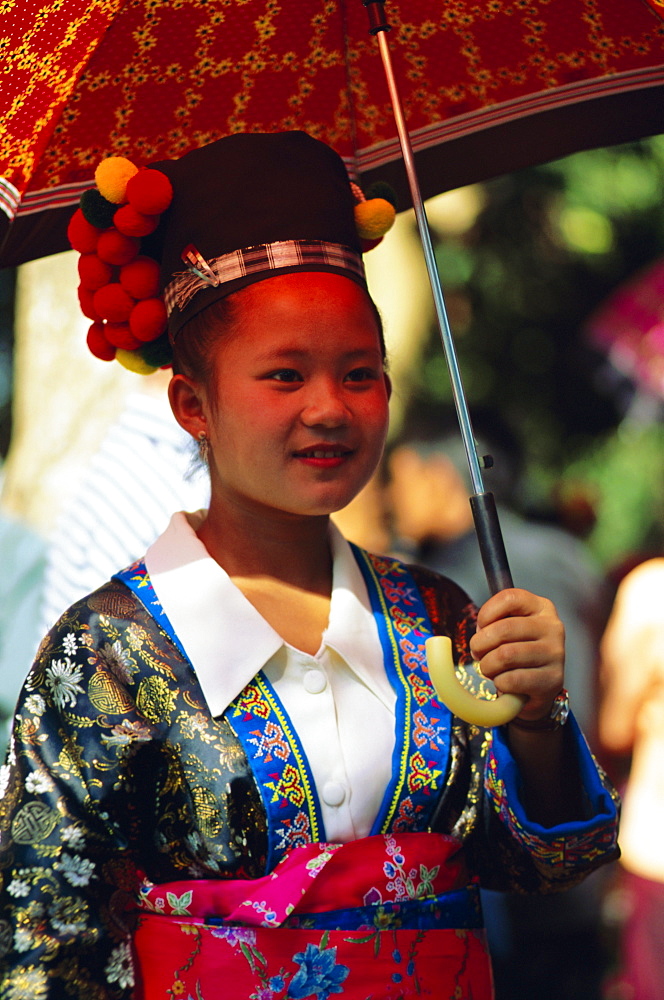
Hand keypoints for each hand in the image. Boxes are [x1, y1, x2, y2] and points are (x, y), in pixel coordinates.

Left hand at [469, 588, 564, 721]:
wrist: (537, 690)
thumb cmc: (518, 655)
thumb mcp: (510, 630)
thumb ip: (493, 621)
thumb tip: (468, 633)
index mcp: (541, 607)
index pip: (509, 598)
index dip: (486, 613)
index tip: (480, 627)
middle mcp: (553, 627)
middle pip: (503, 629)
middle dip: (480, 644)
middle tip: (478, 654)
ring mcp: (556, 654)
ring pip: (506, 655)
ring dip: (488, 666)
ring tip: (491, 669)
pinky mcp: (552, 680)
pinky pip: (512, 680)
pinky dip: (500, 684)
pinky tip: (505, 683)